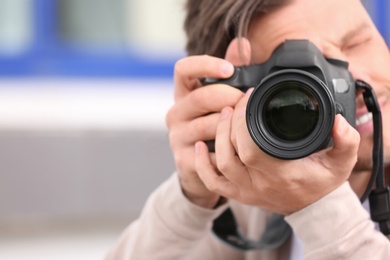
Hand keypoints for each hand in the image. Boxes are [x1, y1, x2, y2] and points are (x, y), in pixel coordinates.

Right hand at [166, 39, 250, 207]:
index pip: (183, 69)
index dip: (205, 64)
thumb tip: (240, 46)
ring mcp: (177, 137)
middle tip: (249, 102)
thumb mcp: (218, 100)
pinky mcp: (183, 159)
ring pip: (208, 126)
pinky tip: (240, 149)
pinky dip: (229, 150)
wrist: (200, 167)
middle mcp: (175, 113)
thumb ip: (228, 74)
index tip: (229, 69)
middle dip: (230, 98)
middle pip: (201, 98)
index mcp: (183, 94)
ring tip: (250, 125)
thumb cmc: (213, 126)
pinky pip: (211, 152)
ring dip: (233, 125)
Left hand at [195, 91, 359, 214]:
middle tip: (236, 102)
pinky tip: (200, 146)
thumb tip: (339, 121)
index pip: (251, 147)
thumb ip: (346, 141)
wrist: (313, 209)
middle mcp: (258, 184)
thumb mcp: (341, 162)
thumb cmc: (323, 183)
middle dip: (230, 122)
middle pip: (231, 153)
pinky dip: (202, 165)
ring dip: (217, 136)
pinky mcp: (238, 194)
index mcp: (280, 174)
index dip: (244, 120)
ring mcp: (245, 191)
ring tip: (223, 114)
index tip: (250, 98)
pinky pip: (212, 182)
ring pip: (219, 164)